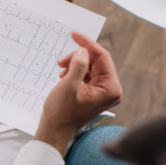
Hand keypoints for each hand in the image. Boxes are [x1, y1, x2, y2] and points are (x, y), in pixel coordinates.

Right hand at [34, 31, 122, 155]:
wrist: (55, 130)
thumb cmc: (61, 113)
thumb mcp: (68, 86)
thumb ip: (78, 65)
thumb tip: (83, 50)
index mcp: (110, 89)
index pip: (103, 57)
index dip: (87, 44)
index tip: (74, 34)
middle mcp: (111, 89)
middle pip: (97, 61)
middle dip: (78, 58)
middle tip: (62, 62)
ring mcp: (103, 91)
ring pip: (90, 66)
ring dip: (75, 65)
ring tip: (62, 72)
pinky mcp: (95, 92)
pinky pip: (87, 74)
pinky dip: (75, 71)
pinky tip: (65, 76)